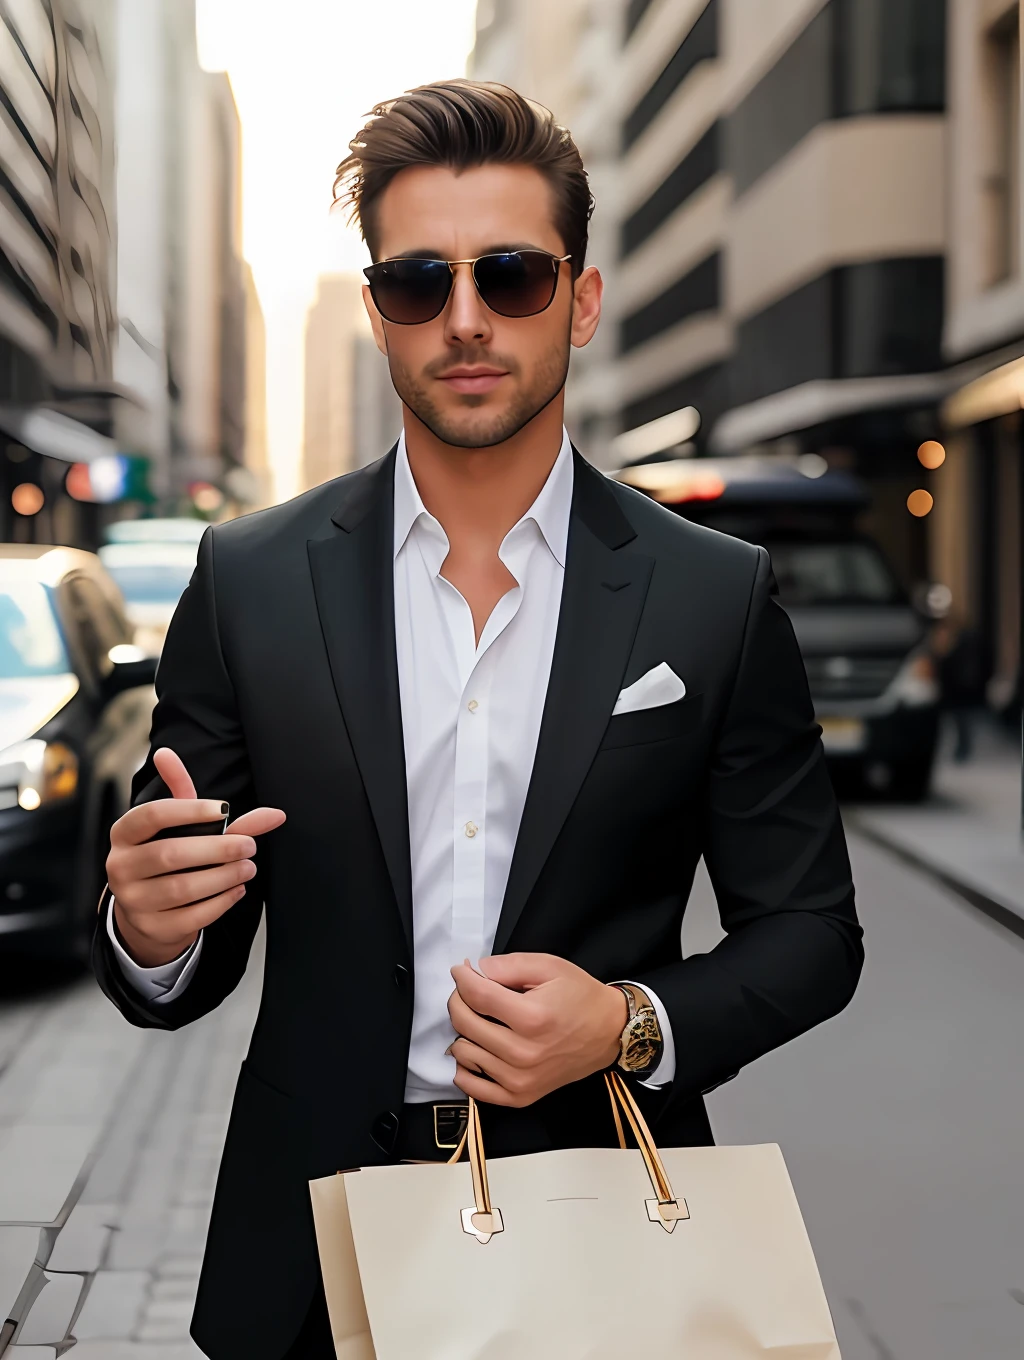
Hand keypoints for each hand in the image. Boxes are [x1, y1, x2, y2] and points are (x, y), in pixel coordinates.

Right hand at [107, 748, 284, 967]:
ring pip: (182, 888)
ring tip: (247, 868)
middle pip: (169, 854)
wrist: (144, 906)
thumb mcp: (182, 828)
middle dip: (217, 849)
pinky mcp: (152, 927)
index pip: (152, 815)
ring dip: (223, 876)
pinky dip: (221, 902)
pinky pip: (192, 916)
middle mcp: (120, 866)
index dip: (189, 810)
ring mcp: (133, 900)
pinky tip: (236, 889)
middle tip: (248, 846)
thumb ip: (217, 813)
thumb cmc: (166, 856)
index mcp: (124, 833)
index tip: (224, 809)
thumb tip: (274, 814)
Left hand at [448, 953, 627, 1107]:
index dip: (462, 977)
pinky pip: (474, 1088)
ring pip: (464, 1052)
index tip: (461, 970)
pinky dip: (465, 1068)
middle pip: (465, 1023)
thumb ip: (509, 965)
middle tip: (469, 991)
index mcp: (533, 1017)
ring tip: (480, 1020)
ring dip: (463, 1031)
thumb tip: (474, 971)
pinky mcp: (521, 1096)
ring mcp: (521, 1079)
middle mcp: (524, 1052)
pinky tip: (476, 1049)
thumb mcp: (550, 967)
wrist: (609, 1032)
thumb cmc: (580, 996)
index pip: (476, 996)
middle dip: (458, 999)